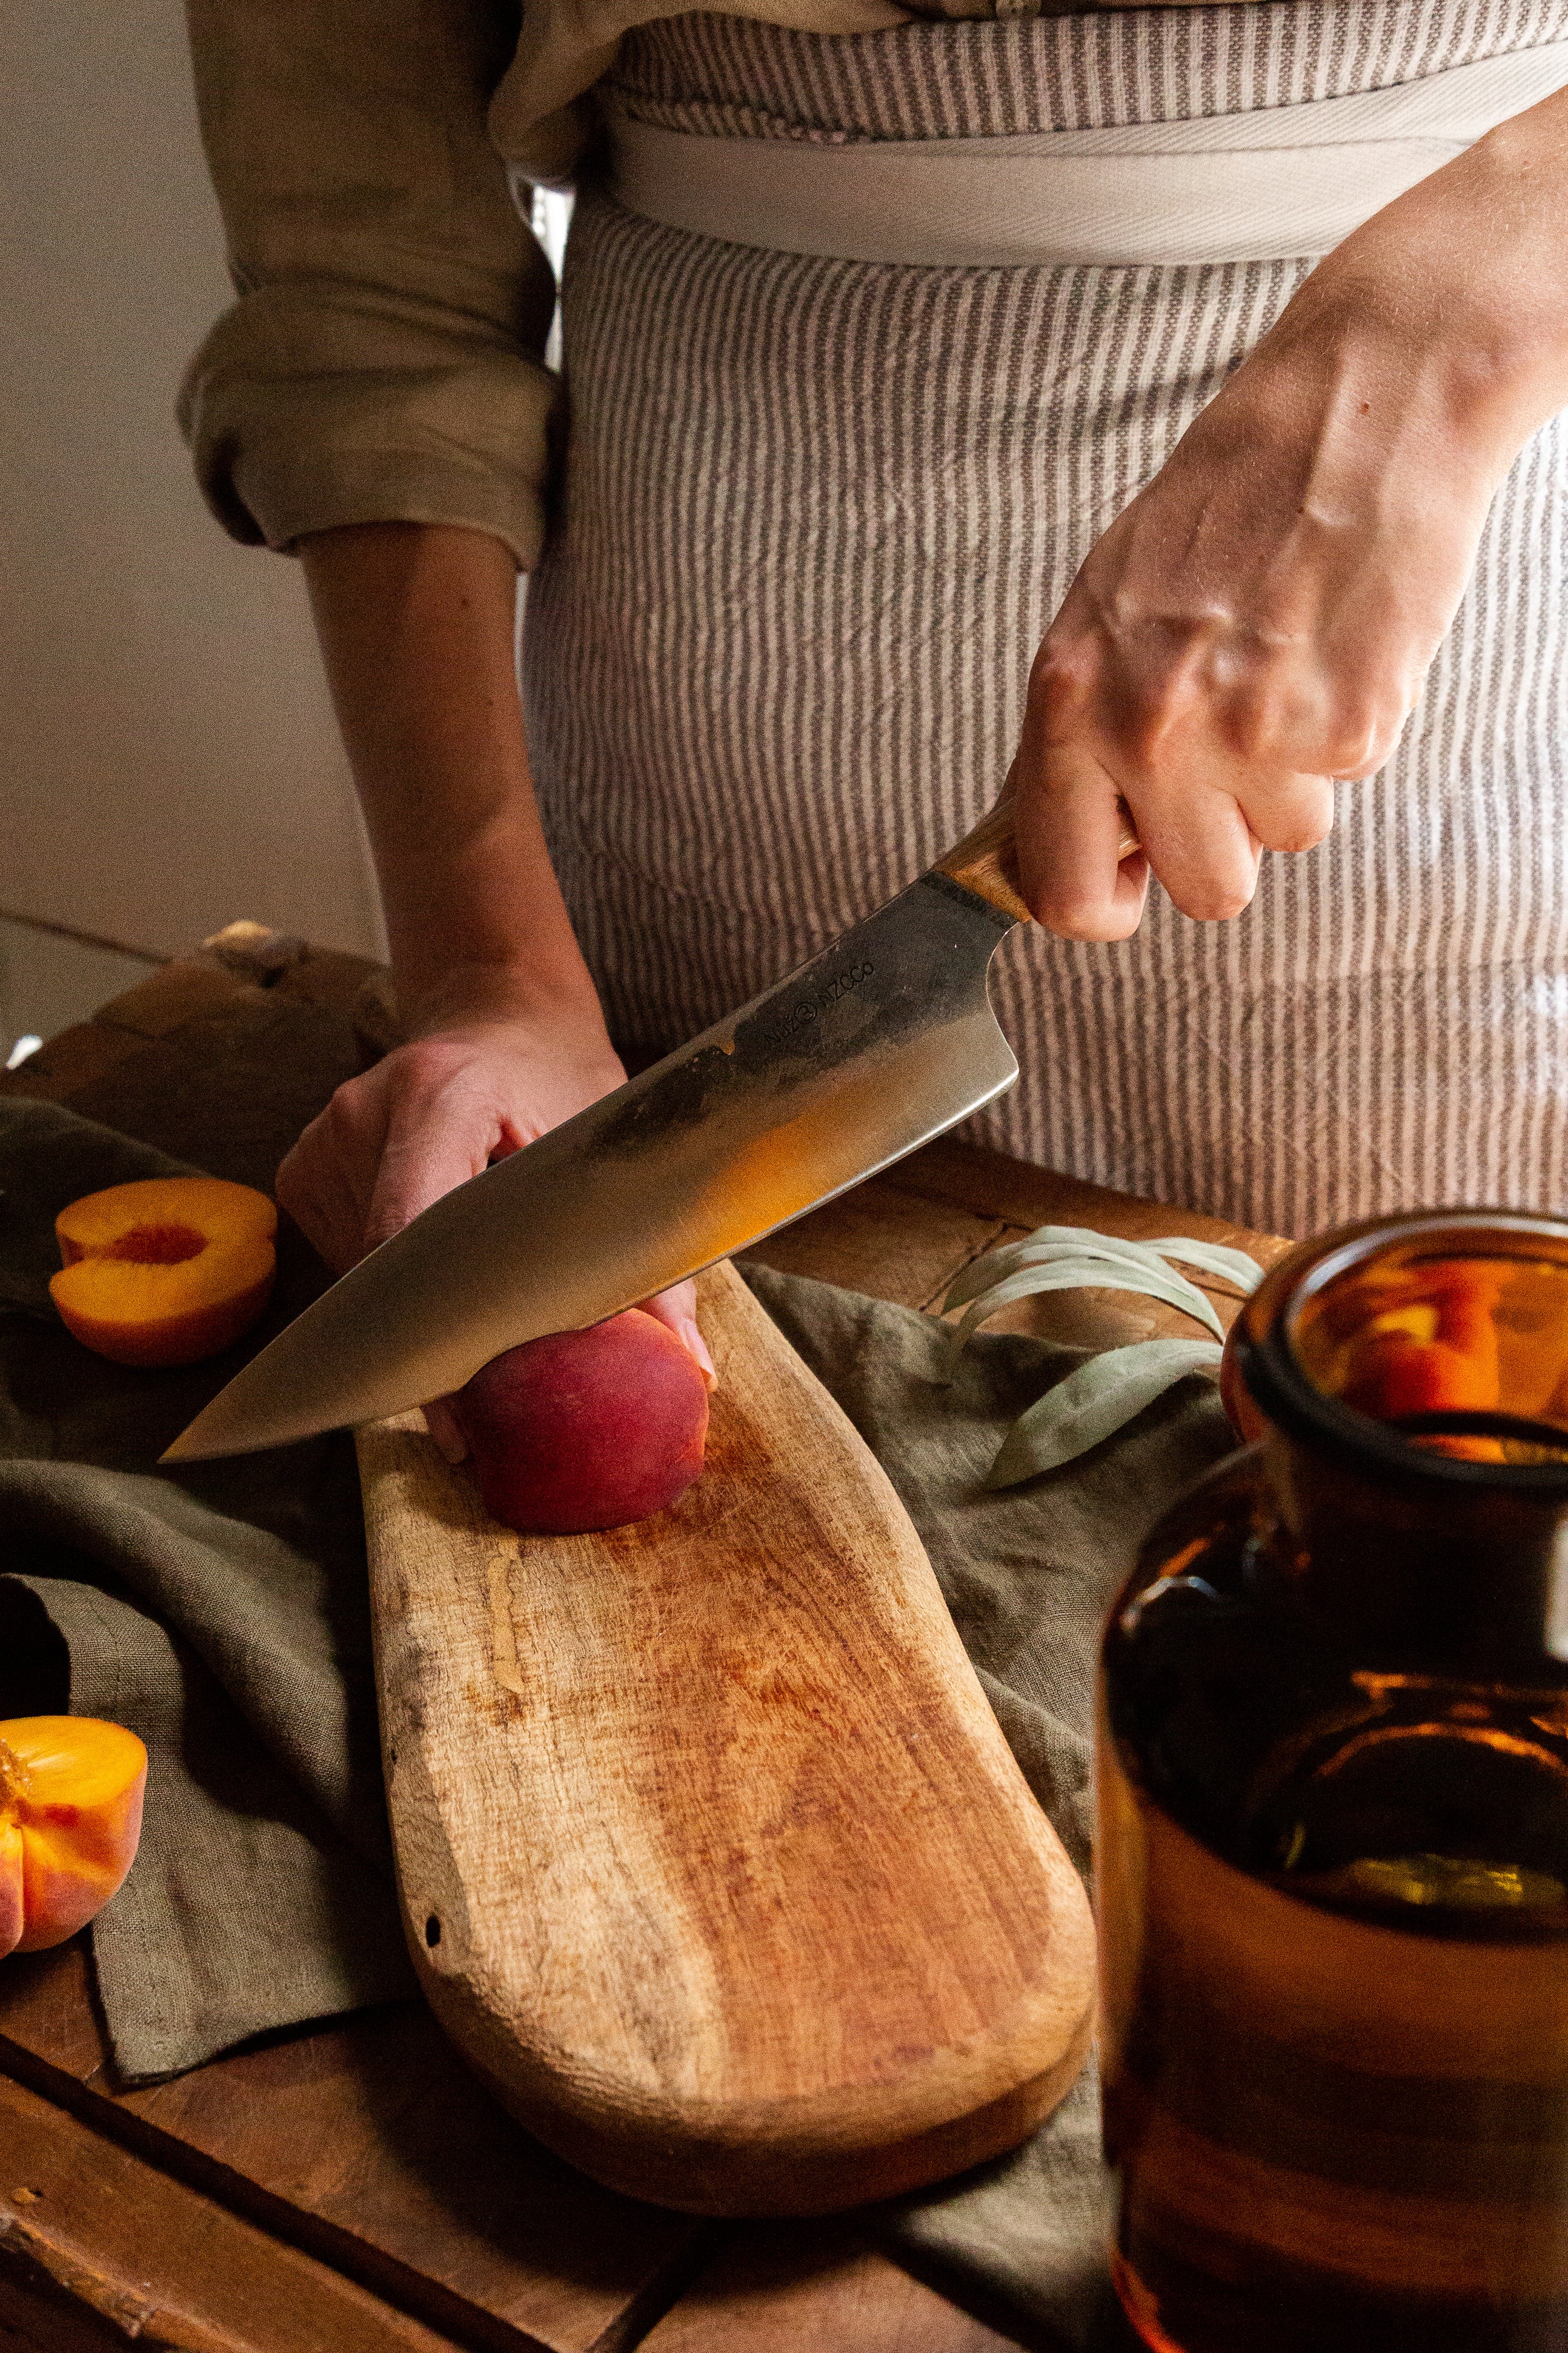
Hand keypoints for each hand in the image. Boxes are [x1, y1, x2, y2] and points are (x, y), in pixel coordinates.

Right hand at [275, 969, 712, 1454]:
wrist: (501, 1016)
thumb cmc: (562, 1081)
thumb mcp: (614, 1151)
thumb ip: (648, 1265)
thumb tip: (688, 1369)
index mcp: (442, 1093)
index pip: (416, 1231)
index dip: (440, 1332)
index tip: (468, 1412)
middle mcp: (364, 1112)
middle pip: (389, 1274)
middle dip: (436, 1351)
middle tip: (483, 1416)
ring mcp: (323, 1140)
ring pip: (366, 1282)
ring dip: (420, 1318)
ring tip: (475, 1311)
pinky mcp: (303, 1171)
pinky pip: (349, 1264)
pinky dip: (397, 1291)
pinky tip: (440, 1268)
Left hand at [1009, 234, 1522, 940]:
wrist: (1352, 415)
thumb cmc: (1227, 502)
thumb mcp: (1105, 611)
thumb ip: (1082, 735)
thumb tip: (1071, 840)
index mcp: (1073, 699)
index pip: (1064, 893)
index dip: (1108, 896)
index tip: (1129, 869)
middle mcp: (1153, 729)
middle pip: (1203, 892)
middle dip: (1222, 841)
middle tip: (1231, 752)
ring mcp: (1253, 735)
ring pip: (1282, 843)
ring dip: (1287, 781)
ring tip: (1283, 672)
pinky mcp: (1347, 727)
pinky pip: (1342, 787)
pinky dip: (1343, 733)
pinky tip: (1330, 650)